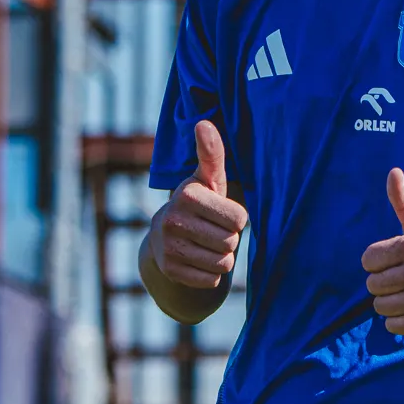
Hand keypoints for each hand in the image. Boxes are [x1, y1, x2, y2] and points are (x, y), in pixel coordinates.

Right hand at [150, 120, 248, 289]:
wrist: (164, 237)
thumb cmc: (199, 202)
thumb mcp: (207, 179)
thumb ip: (211, 154)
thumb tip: (204, 123)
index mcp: (187, 196)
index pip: (239, 219)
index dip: (236, 218)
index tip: (221, 212)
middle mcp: (173, 221)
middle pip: (231, 242)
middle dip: (229, 239)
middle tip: (214, 230)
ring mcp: (169, 248)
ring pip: (222, 264)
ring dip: (221, 257)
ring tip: (206, 244)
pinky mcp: (170, 271)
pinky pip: (210, 280)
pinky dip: (210, 273)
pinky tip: (198, 259)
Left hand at [362, 169, 403, 334]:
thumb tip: (393, 172)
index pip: (368, 260)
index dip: (377, 262)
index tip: (393, 262)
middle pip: (372, 285)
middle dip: (383, 283)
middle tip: (402, 279)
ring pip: (380, 307)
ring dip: (390, 303)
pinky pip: (392, 325)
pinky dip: (399, 320)